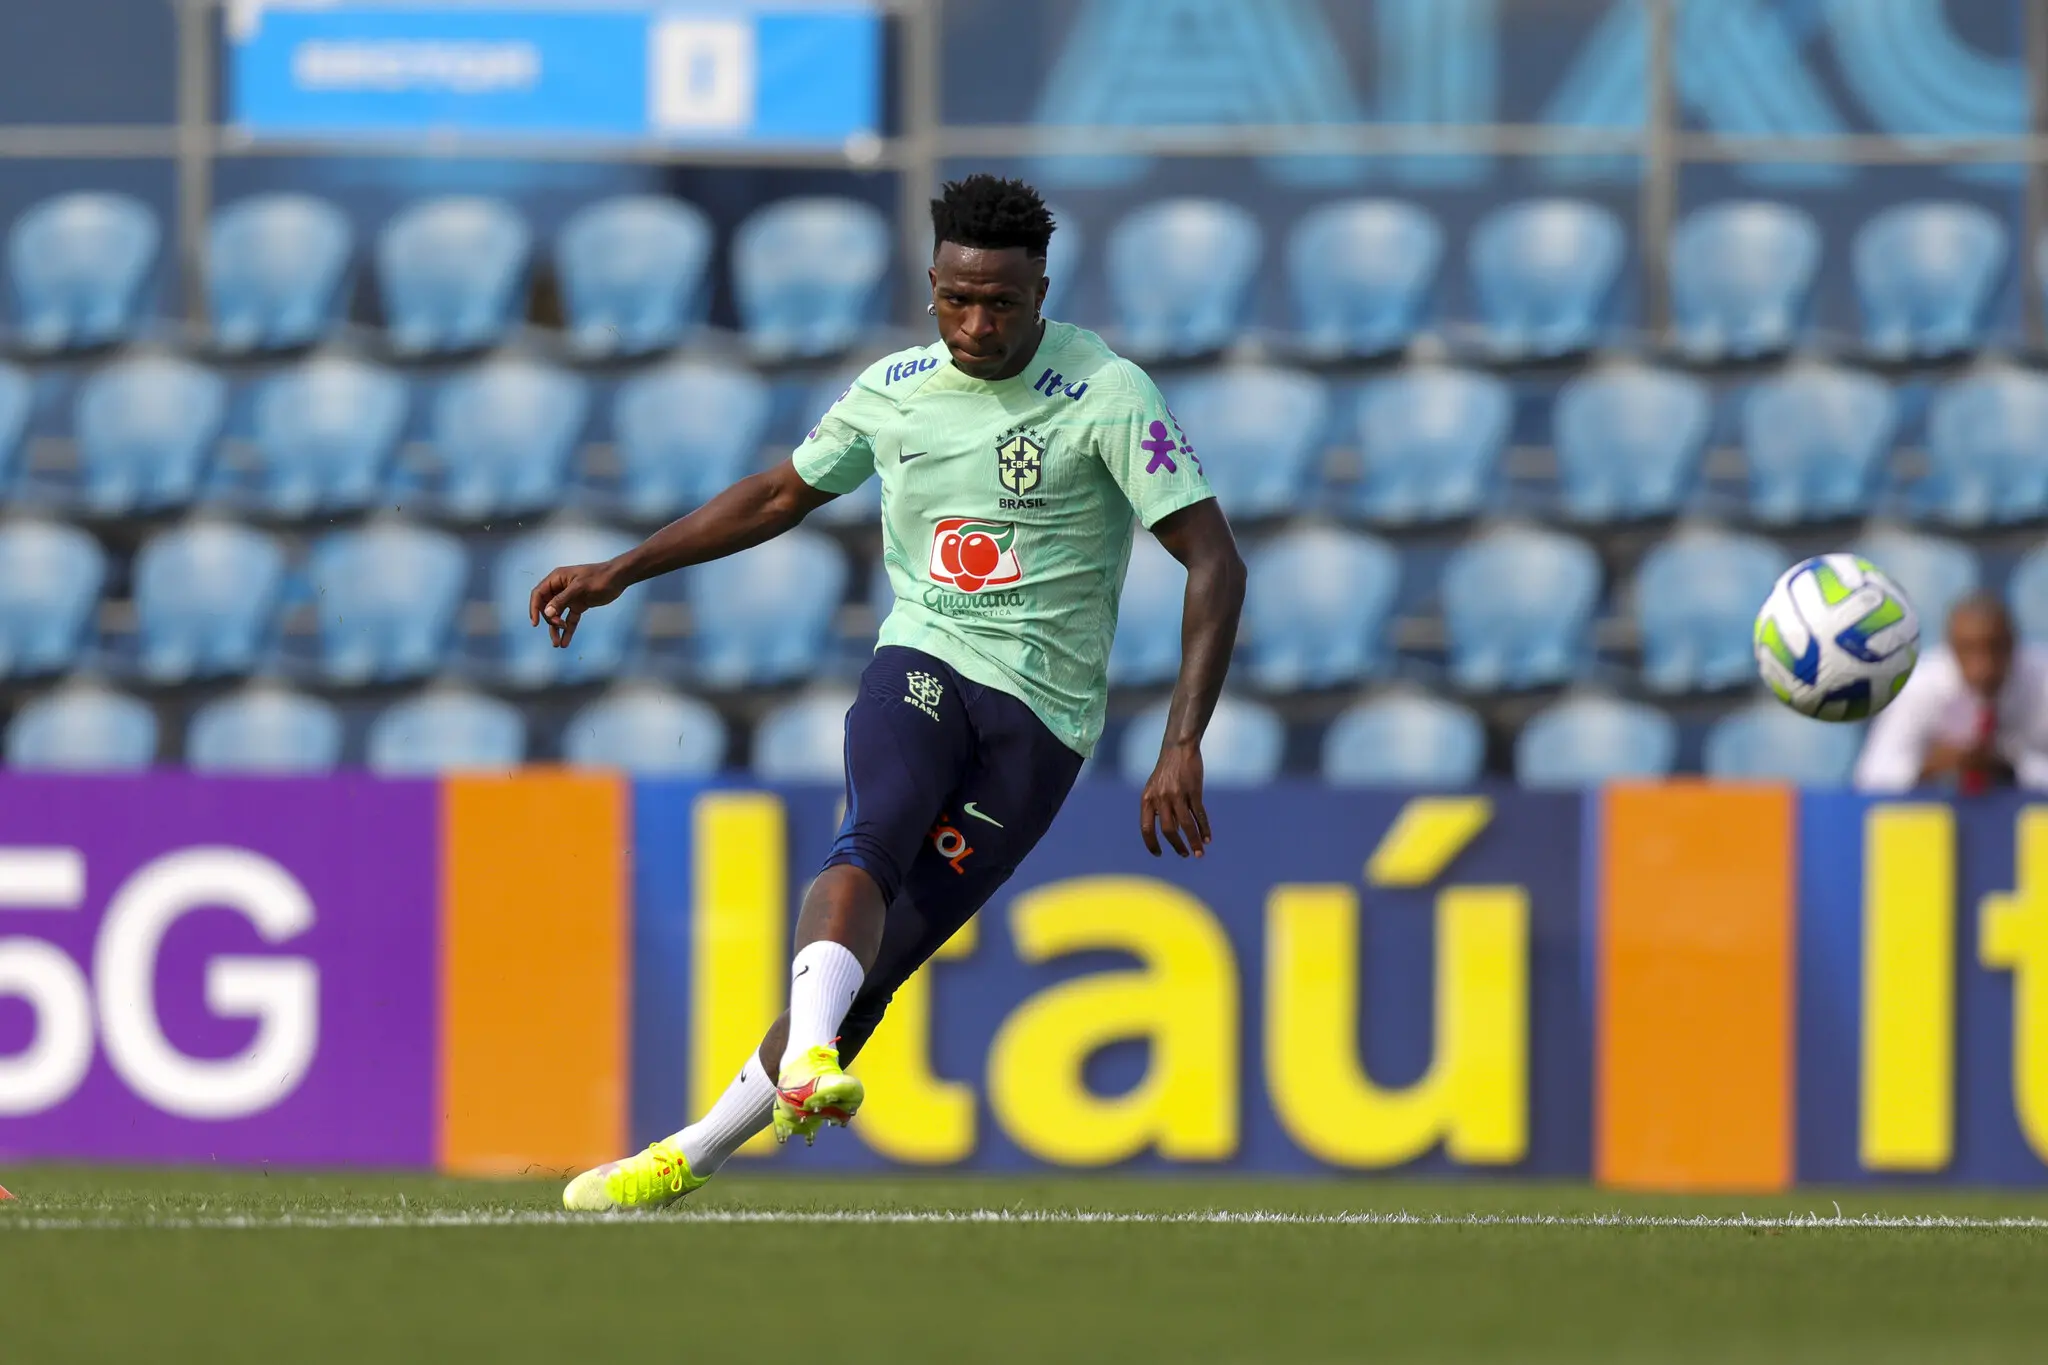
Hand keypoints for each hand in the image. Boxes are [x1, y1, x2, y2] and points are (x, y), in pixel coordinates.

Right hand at [528, 561, 624, 647]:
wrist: (618, 578)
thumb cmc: (598, 578)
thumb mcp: (579, 587)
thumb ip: (562, 600)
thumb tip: (547, 613)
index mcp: (557, 579)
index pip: (538, 594)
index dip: (534, 608)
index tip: (535, 623)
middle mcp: (560, 588)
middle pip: (546, 607)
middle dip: (550, 619)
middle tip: (560, 626)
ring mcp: (569, 598)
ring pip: (557, 615)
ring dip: (556, 629)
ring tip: (557, 644)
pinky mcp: (579, 605)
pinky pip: (570, 619)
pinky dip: (568, 630)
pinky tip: (565, 642)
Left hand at [1139, 740, 1211, 857]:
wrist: (1179, 749)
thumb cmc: (1166, 771)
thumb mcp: (1153, 788)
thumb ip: (1155, 808)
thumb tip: (1167, 833)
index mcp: (1147, 799)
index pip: (1146, 828)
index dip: (1151, 843)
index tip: (1158, 854)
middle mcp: (1161, 798)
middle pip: (1168, 829)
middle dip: (1176, 845)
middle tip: (1184, 854)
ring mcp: (1178, 794)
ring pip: (1185, 825)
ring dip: (1193, 841)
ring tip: (1198, 854)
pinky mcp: (1194, 791)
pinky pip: (1199, 814)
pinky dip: (1204, 828)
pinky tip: (1207, 839)